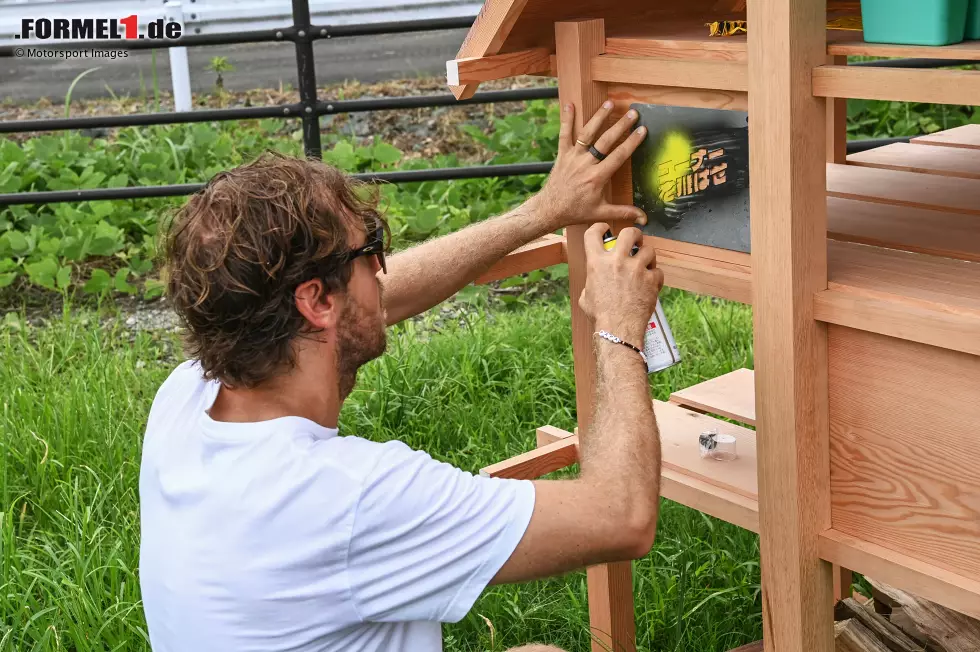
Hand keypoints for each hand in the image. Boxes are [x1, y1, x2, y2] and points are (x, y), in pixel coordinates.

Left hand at [533, 102, 648, 230]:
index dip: (632, 142)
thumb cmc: (575, 211)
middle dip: (621, 125)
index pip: (619, 156)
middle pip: (606, 141)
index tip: (642, 131)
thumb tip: (644, 218)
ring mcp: (573, 157)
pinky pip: (564, 135)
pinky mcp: (562, 155)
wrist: (550, 210)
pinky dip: (566, 120)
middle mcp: (585, 164)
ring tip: (610, 104)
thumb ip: (623, 212)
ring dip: (599, 117)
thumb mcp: (600, 213)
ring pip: (587, 134)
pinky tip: (569, 105)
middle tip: (633, 113)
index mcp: (597, 177)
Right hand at [579, 223, 663, 346]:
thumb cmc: (601, 315)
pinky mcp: (651, 280)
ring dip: (647, 256)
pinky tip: (650, 283)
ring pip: (648, 250)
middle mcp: (617, 261)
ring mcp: (636, 269)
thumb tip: (594, 280)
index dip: (600, 228)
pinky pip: (658, 271)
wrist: (618, 330)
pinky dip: (655, 277)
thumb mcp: (586, 296)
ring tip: (645, 265)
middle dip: (634, 234)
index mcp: (597, 263)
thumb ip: (592, 281)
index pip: (594, 234)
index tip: (605, 229)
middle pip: (629, 233)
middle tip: (635, 240)